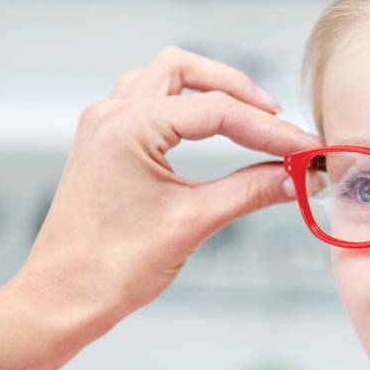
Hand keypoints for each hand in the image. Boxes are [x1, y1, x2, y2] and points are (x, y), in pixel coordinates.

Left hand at [0, 47, 322, 369]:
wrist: (62, 299)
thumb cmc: (113, 267)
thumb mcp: (193, 223)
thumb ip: (251, 192)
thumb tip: (298, 179)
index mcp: (128, 126)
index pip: (218, 111)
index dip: (271, 130)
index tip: (307, 150)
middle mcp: (111, 114)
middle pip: (185, 70)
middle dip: (237, 90)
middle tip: (278, 120)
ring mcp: (104, 126)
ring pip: (164, 80)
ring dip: (208, 92)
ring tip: (249, 119)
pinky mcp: (104, 145)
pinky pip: (149, 104)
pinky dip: (185, 109)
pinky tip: (211, 134)